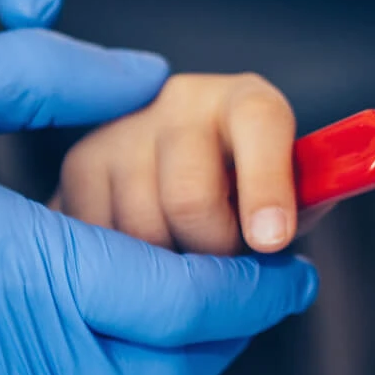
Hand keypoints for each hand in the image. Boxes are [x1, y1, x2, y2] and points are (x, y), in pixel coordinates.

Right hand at [56, 73, 316, 255]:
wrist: (187, 174)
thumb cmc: (251, 194)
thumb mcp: (291, 198)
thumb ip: (297, 215)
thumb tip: (282, 254)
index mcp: (246, 102)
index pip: (260, 125)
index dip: (266, 187)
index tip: (271, 242)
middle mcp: (180, 103)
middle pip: (190, 198)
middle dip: (214, 253)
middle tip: (225, 268)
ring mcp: (122, 131)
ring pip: (141, 232)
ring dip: (168, 272)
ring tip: (185, 260)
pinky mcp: (77, 167)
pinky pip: (99, 243)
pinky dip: (126, 272)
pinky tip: (145, 263)